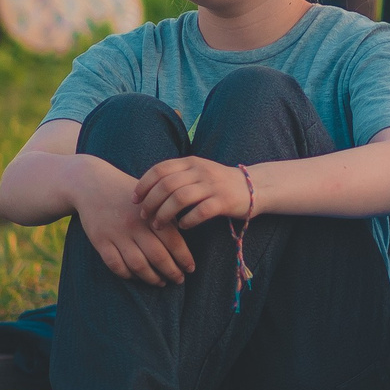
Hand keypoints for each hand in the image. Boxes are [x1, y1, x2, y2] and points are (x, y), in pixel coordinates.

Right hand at [74, 160, 195, 285]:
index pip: (173, 240)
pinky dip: (127, 274)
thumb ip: (168, 215)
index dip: (184, 257)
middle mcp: (135, 225)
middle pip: (157, 256)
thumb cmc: (129, 193)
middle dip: (171, 271)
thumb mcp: (152, 197)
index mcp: (152, 213)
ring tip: (161, 282)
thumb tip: (186, 238)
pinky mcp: (99, 241)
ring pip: (137, 264)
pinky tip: (137, 277)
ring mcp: (116, 234)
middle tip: (179, 279)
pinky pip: (115, 264)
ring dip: (151, 277)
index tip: (191, 268)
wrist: (92, 184)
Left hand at [135, 156, 254, 233]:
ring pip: (179, 199)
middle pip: (166, 185)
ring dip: (164, 214)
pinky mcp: (223, 201)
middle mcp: (201, 171)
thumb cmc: (218, 183)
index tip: (135, 199)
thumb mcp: (197, 172)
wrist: (254, 187)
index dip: (144, 184)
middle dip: (151, 202)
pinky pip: (199, 212)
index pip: (160, 169)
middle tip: (144, 216)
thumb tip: (145, 190)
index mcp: (191, 163)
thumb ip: (175, 176)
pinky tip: (183, 226)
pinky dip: (186, 221)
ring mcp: (213, 186)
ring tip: (159, 225)